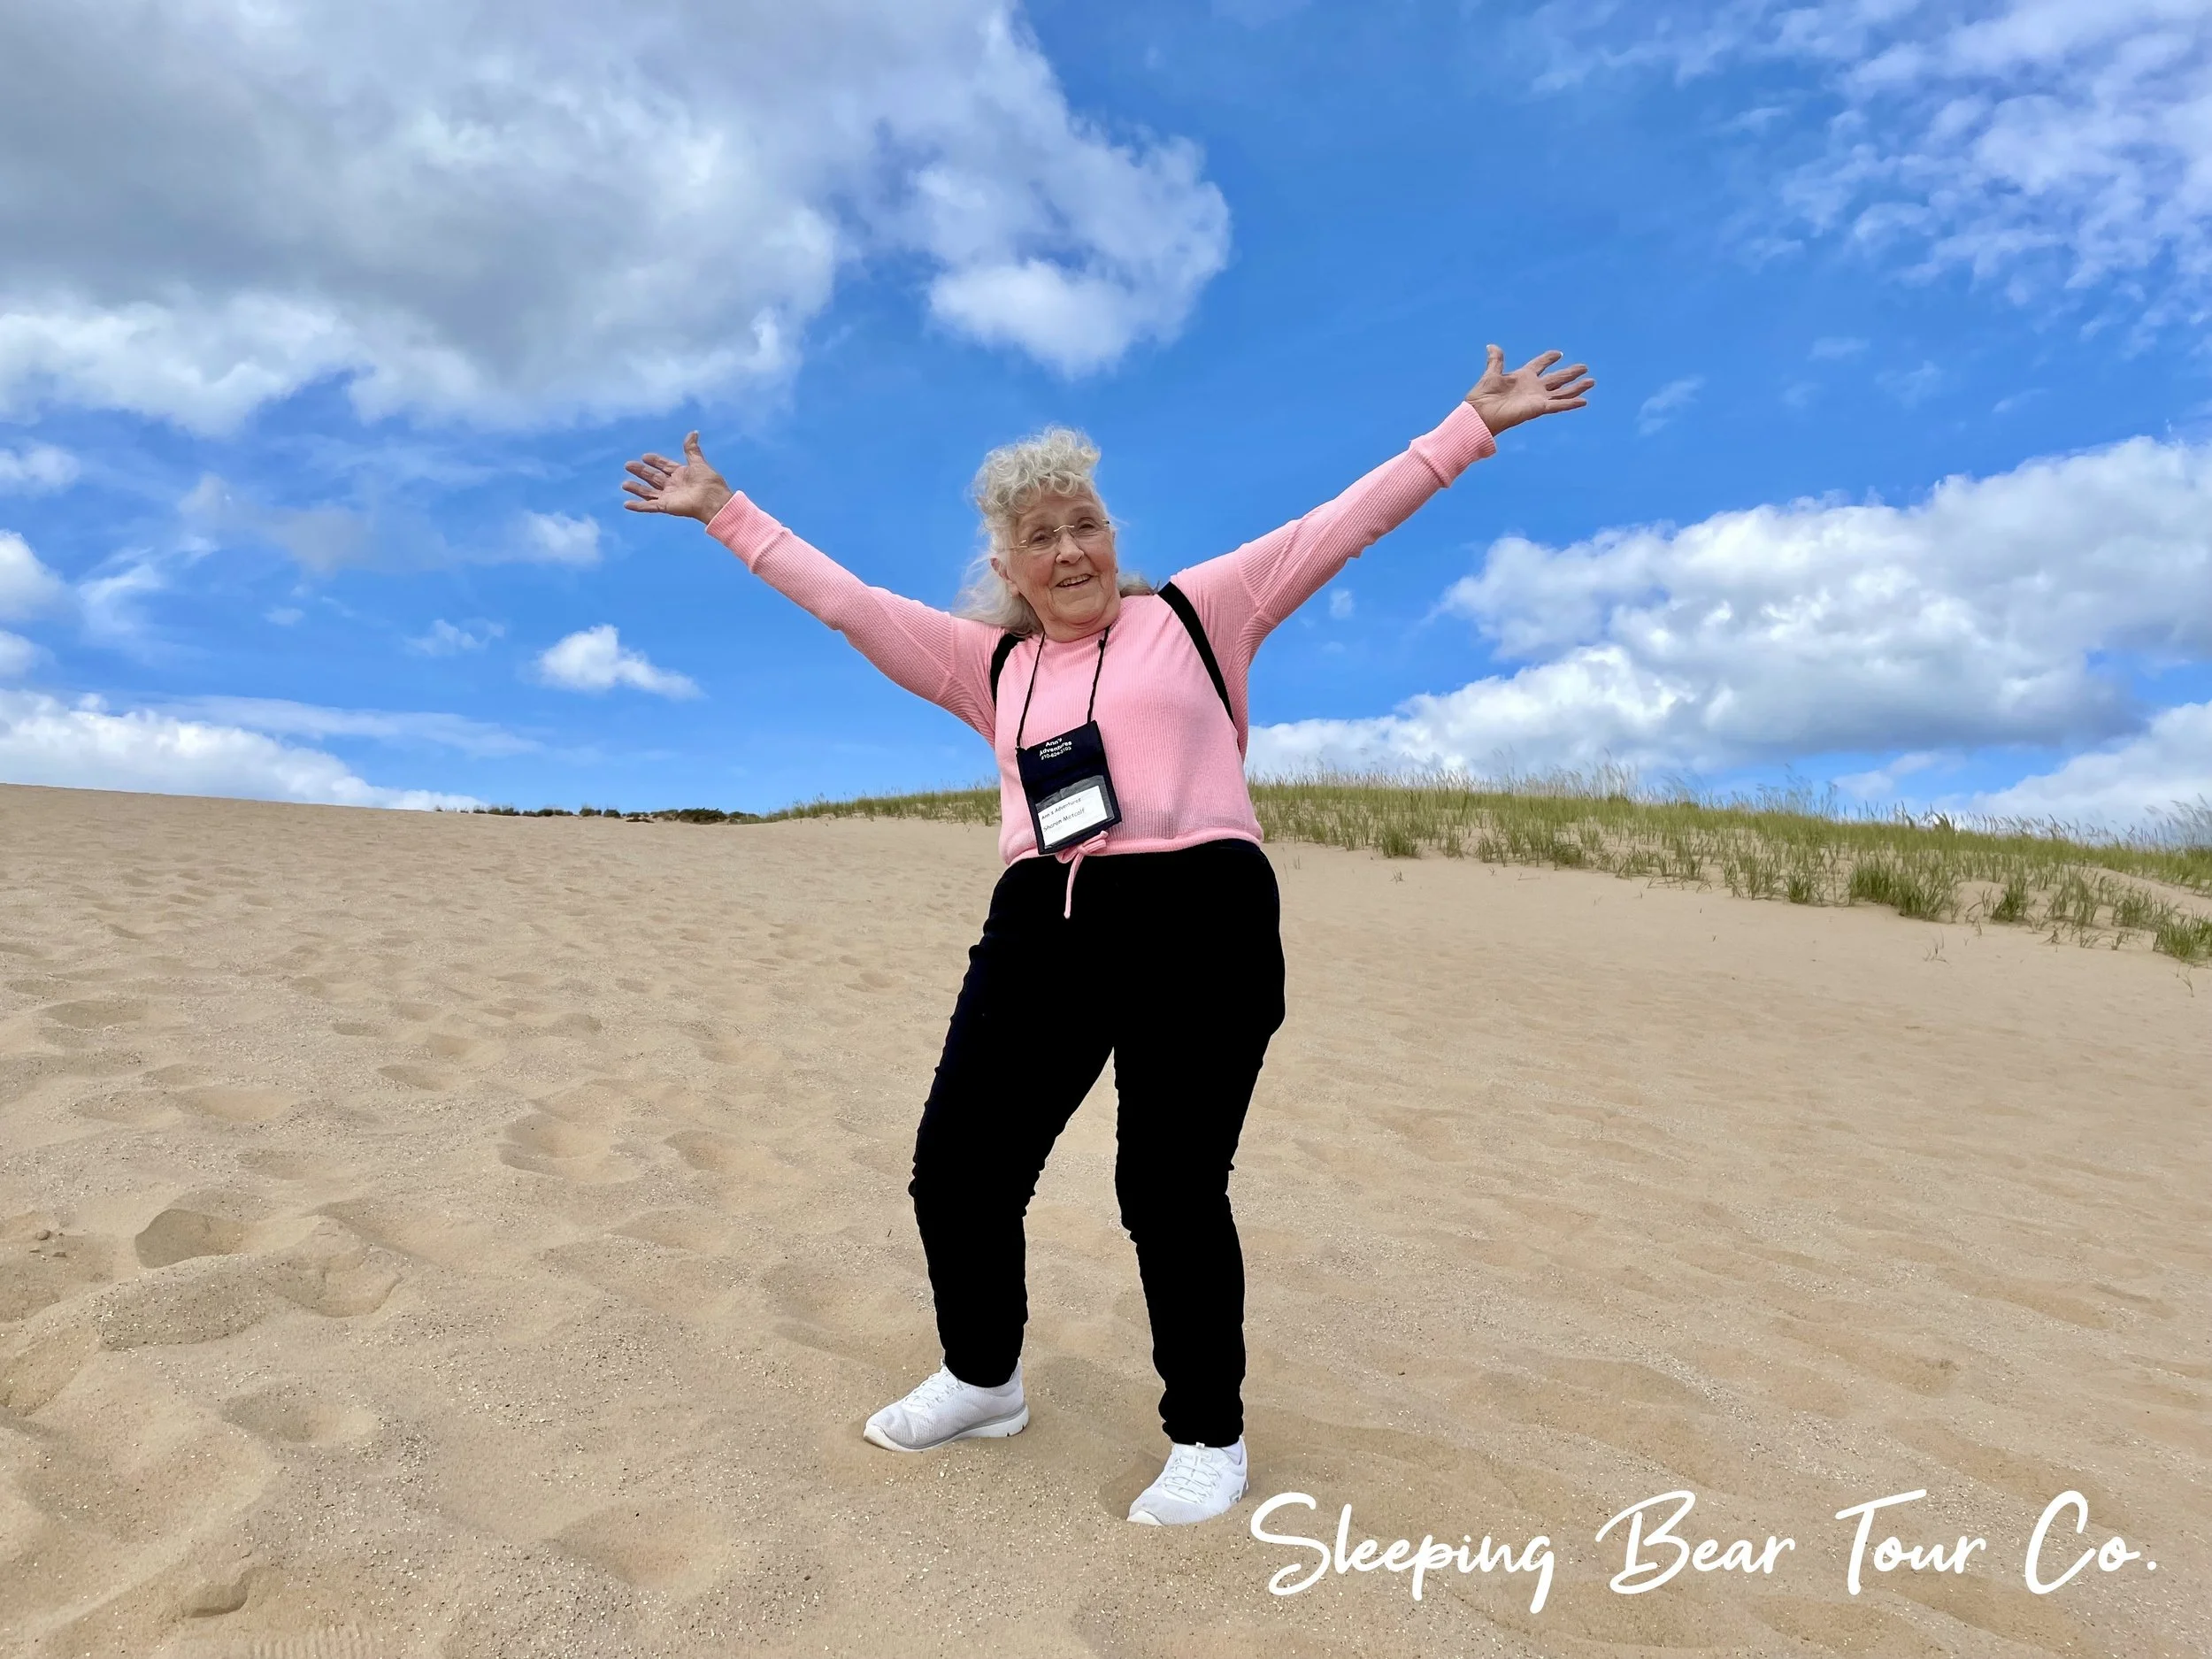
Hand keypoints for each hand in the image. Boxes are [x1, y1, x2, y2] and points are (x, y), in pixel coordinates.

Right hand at [622, 432, 733, 522]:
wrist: (713, 500)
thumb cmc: (709, 482)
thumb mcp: (698, 462)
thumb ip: (692, 449)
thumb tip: (694, 432)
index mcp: (681, 474)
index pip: (664, 466)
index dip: (655, 461)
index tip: (645, 456)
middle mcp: (673, 486)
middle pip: (653, 477)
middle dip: (641, 471)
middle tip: (628, 465)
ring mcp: (669, 497)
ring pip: (648, 492)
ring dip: (636, 488)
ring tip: (624, 484)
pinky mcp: (666, 506)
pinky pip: (649, 506)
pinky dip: (638, 506)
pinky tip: (627, 504)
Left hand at [1464, 346, 1593, 436]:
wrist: (1480, 414)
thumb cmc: (1483, 396)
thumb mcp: (1491, 374)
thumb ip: (1496, 360)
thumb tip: (1491, 346)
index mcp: (1522, 377)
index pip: (1539, 365)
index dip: (1548, 358)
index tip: (1558, 353)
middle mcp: (1533, 387)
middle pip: (1556, 378)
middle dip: (1570, 373)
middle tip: (1585, 367)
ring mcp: (1537, 398)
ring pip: (1562, 392)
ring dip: (1576, 387)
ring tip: (1591, 381)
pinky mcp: (1539, 408)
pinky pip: (1558, 405)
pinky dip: (1571, 403)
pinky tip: (1584, 401)